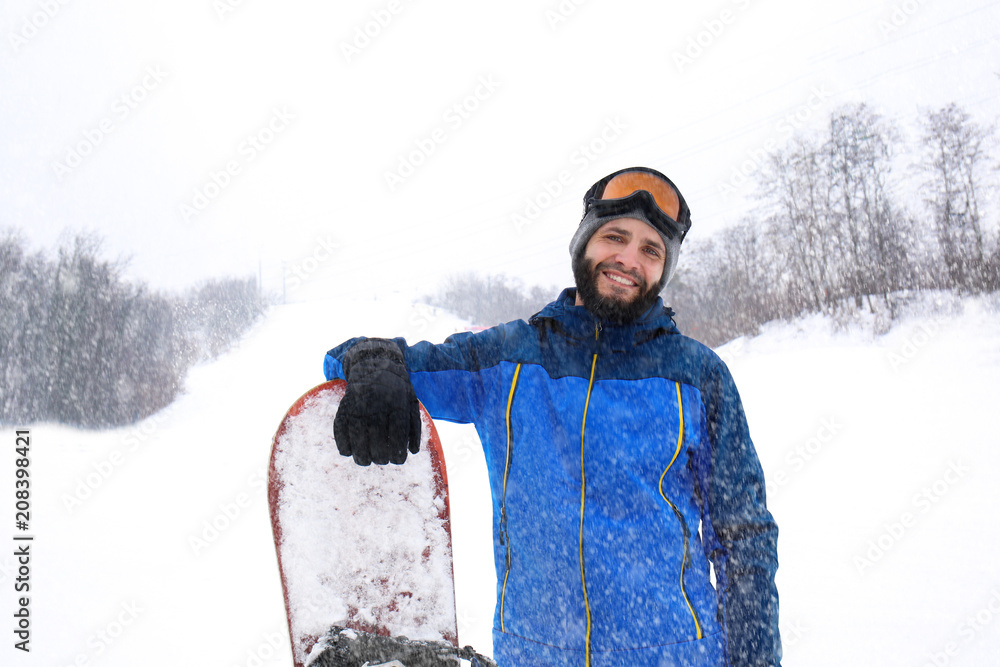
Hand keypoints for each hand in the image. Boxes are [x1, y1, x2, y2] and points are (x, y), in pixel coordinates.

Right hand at [333, 339, 420, 465]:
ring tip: (365, 460)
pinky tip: (348, 452)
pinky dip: (342, 444)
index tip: (397, 459)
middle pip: (376, 439)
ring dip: (360, 455)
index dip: (397, 453)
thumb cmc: (397, 388)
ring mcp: (359, 404)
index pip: (397, 434)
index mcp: (397, 403)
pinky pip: (340, 428)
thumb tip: (412, 452)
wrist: (374, 362)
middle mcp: (377, 403)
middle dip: (380, 457)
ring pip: (357, 436)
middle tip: (381, 460)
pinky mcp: (344, 405)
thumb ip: (414, 426)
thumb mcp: (411, 402)